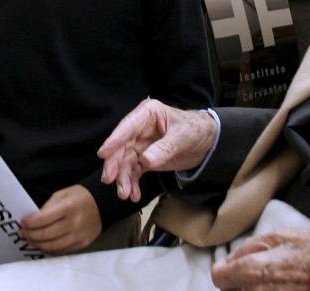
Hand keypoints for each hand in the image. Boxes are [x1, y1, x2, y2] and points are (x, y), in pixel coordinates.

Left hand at [19, 185, 101, 254]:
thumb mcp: (63, 194)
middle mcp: (75, 223)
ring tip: (30, 240)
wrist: (102, 204)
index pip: (43, 219)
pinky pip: (62, 251)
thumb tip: (33, 220)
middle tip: (22, 233)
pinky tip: (43, 244)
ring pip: (53, 246)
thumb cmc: (80, 197)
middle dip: (30, 235)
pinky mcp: (83, 244)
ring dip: (38, 244)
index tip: (23, 223)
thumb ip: (48, 206)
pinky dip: (50, 249)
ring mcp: (79, 236)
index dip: (30, 223)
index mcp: (69, 207)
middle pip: (46, 235)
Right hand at [97, 99, 216, 201]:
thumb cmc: (195, 129)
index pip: (127, 126)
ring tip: (125, 194)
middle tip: (110, 180)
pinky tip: (134, 195)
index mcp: (148, 114)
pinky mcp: (144, 158)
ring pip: (125, 162)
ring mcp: (140, 144)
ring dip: (123, 179)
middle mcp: (139, 128)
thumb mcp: (183, 137)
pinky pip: (134, 171)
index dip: (114, 140)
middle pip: (121, 147)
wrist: (206, 141)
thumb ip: (165, 148)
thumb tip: (145, 161)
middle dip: (115, 165)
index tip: (103, 154)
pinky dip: (132, 183)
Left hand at [210, 227, 309, 290]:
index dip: (222, 269)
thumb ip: (247, 249)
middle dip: (235, 281)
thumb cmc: (308, 248)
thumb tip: (230, 260)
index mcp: (253, 269)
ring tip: (265, 278)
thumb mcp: (275, 236)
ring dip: (248, 288)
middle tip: (249, 271)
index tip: (229, 265)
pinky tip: (274, 285)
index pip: (219, 277)